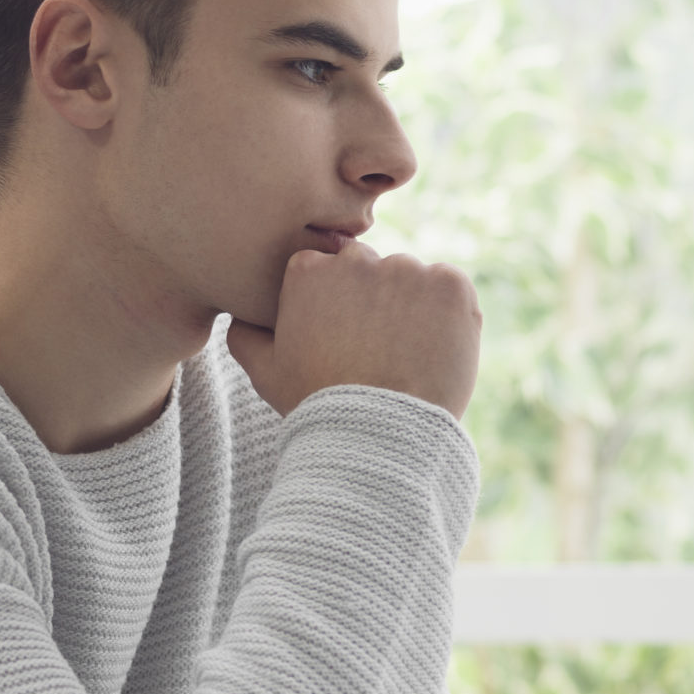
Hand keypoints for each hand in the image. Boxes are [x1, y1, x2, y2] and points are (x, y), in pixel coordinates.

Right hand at [226, 245, 481, 419]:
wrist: (379, 433)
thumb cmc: (318, 405)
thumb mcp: (265, 373)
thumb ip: (245, 334)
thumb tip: (242, 315)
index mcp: (308, 270)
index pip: (331, 272)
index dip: (342, 309)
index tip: (347, 341)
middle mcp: (357, 259)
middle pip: (374, 272)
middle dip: (378, 303)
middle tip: (380, 352)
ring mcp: (407, 268)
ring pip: (414, 281)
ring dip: (415, 308)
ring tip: (408, 357)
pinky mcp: (450, 284)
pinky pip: (451, 289)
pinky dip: (449, 315)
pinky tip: (433, 350)